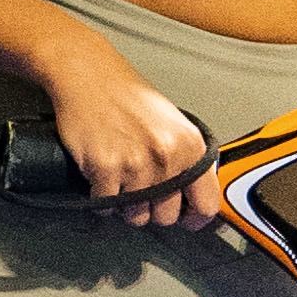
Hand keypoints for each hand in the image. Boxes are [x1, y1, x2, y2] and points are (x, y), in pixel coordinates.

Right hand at [40, 30, 220, 228]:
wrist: (90, 76)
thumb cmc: (128, 97)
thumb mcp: (173, 124)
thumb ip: (186, 160)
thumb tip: (192, 197)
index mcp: (190, 146)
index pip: (206, 204)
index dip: (194, 218)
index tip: (186, 221)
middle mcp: (167, 156)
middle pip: (167, 216)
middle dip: (153, 210)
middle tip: (140, 190)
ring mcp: (136, 163)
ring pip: (136, 216)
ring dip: (126, 205)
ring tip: (119, 180)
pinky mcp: (105, 168)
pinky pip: (106, 205)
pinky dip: (102, 198)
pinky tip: (101, 177)